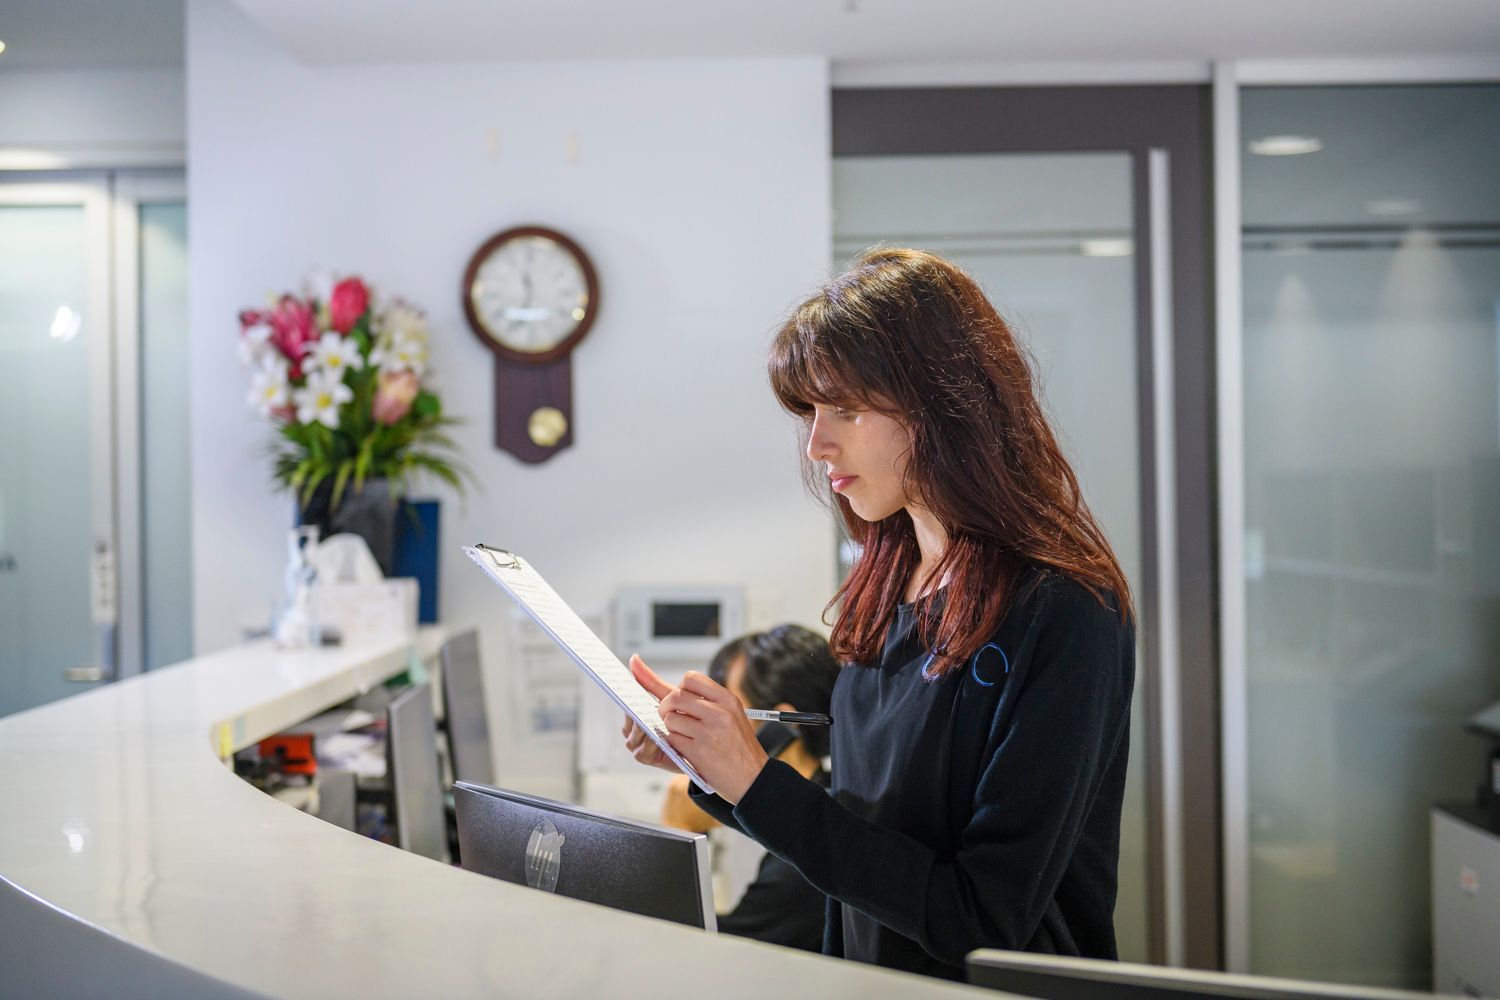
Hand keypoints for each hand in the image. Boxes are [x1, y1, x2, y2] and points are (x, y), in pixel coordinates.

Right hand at [620, 655, 680, 773]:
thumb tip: (634, 658)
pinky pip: (642, 752)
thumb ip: (650, 681)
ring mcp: (639, 746)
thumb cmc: (688, 718)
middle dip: (634, 714)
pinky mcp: (649, 759)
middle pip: (627, 721)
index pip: (626, 703)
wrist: (708, 744)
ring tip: (649, 723)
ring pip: (632, 737)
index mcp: (635, 714)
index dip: (623, 696)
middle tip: (640, 707)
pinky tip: (657, 737)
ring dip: (641, 730)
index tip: (621, 687)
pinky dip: (649, 744)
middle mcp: (633, 731)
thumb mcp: (670, 696)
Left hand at [655, 668, 768, 804]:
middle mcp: (720, 712)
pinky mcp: (699, 752)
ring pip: (670, 719)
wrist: (753, 779)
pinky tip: (687, 749)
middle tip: (670, 717)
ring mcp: (709, 732)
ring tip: (684, 736)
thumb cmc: (738, 747)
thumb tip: (668, 687)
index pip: (691, 678)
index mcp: (728, 700)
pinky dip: (674, 744)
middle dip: (666, 707)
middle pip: (676, 697)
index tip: (680, 700)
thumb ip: (706, 701)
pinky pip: (672, 739)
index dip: (679, 688)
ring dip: (671, 728)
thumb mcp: (731, 716)